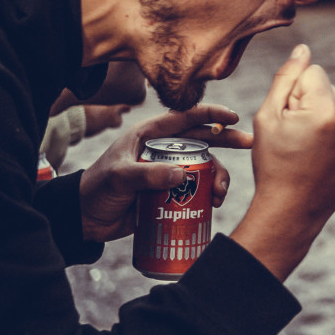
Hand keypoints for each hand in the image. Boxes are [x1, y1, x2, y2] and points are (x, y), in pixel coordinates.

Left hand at [78, 105, 247, 243]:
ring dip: (218, 176)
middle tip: (250, 144)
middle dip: (229, 140)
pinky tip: (212, 204)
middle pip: (204, 138)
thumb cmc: (96, 190)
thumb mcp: (119, 178)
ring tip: (219, 194)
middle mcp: (165, 148)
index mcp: (152, 134)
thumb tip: (184, 175)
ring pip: (205, 166)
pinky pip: (198, 187)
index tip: (233, 118)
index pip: (186, 116)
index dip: (212, 114)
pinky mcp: (172, 191)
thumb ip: (148, 175)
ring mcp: (169, 169)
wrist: (84, 219)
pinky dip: (209, 194)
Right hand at [230, 44, 334, 279]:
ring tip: (308, 146)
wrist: (292, 210)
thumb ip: (286, 78)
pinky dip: (334, 128)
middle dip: (309, 101)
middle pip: (326, 86)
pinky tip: (321, 151)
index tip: (287, 118)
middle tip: (295, 136)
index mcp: (326, 110)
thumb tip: (303, 49)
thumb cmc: (274, 163)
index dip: (293, 91)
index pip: (312, 71)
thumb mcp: (267, 117)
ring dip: (322, 114)